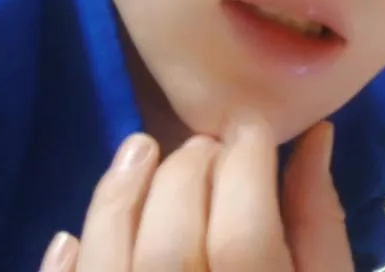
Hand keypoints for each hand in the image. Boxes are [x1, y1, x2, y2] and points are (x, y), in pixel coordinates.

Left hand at [39, 117, 351, 270]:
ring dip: (119, 198)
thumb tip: (314, 139)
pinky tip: (72, 236)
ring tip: (139, 150)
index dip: (245, 164)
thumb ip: (319, 226)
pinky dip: (64, 271)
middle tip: (205, 142)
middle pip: (172, 243)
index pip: (247, 233)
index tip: (250, 127)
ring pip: (111, 265)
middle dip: (187, 172)